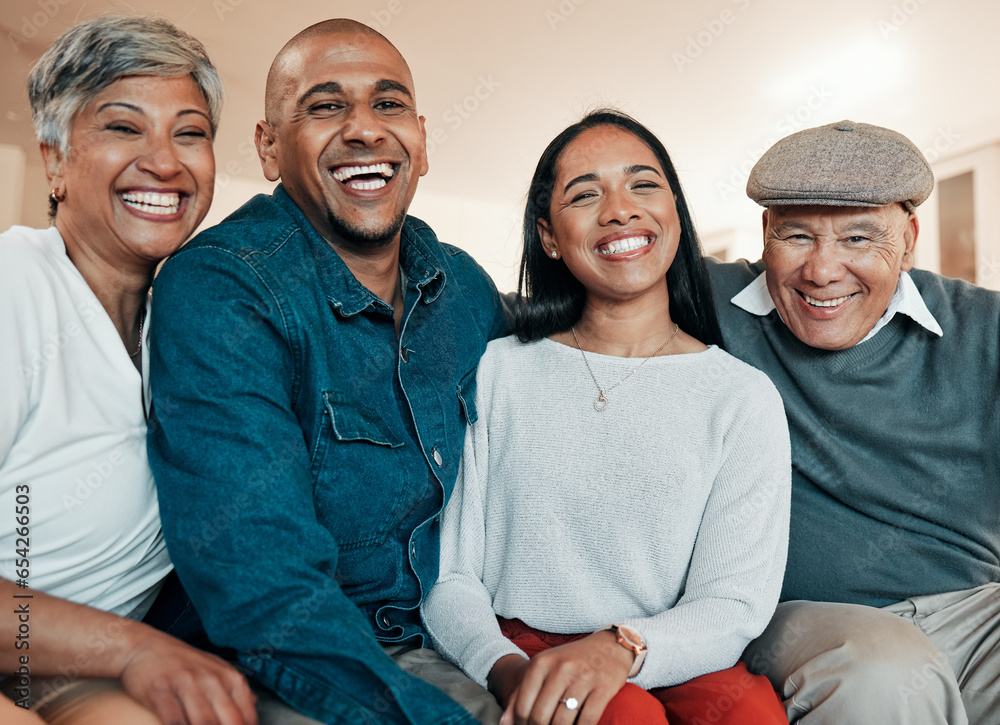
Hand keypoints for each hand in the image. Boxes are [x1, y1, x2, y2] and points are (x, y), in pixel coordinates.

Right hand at [119, 628, 257, 724]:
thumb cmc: (183, 662)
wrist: (144, 646)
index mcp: (229, 677)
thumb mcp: (215, 668)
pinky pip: (173, 720)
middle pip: (228, 721)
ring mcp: (185, 684)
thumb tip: (253, 706)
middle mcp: (211, 680)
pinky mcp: (160, 691)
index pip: (246, 715)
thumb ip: (234, 688)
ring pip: (203, 723)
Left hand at [494, 630, 632, 724]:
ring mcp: (583, 678)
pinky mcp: (603, 688)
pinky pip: (587, 721)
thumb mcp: (544, 669)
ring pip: (562, 722)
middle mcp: (560, 669)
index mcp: (541, 663)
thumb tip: (504, 723)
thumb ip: (521, 694)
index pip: (523, 707)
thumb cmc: (571, 661)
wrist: (609, 646)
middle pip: (540, 718)